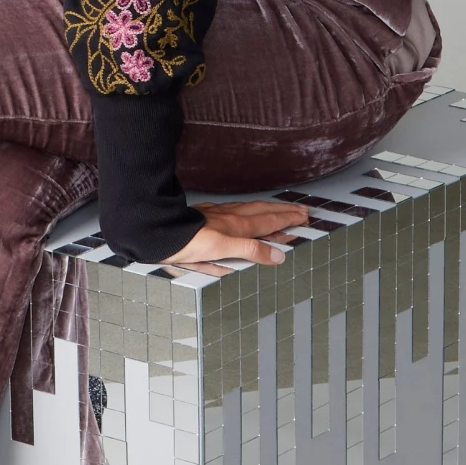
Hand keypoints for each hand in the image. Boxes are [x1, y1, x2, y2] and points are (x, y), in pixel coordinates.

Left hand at [159, 201, 310, 276]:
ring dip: (267, 209)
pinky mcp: (206, 215)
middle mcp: (231, 217)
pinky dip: (246, 210)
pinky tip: (242, 211)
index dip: (288, 219)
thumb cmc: (188, 243)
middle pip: (264, 212)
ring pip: (250, 209)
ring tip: (278, 208)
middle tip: (301, 210)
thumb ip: (251, 251)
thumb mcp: (223, 250)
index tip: (304, 217)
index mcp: (239, 226)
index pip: (270, 222)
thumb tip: (277, 255)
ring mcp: (219, 215)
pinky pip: (234, 210)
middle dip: (283, 211)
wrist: (161, 234)